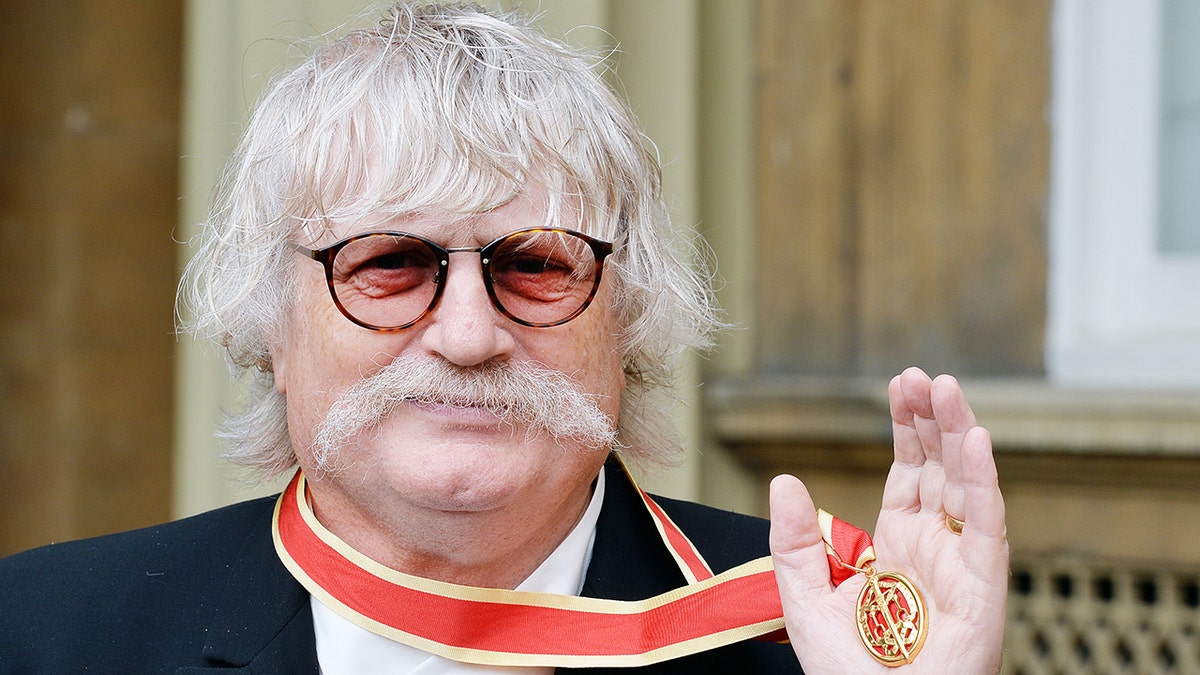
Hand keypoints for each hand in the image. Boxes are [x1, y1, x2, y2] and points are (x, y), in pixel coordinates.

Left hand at [768, 367, 1008, 672]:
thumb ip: (795, 539)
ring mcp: (961, 562)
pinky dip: (983, 480)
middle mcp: (933, 546)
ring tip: (947, 388)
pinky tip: (975, 440)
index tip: (900, 383)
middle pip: (939, 467)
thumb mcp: (805, 596)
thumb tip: (783, 479)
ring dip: (959, 434)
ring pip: (967, 483)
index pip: (908, 471)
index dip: (906, 427)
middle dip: (932, 419)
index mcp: (896, 545)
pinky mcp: (982, 583)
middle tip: (922, 375)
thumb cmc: (849, 671)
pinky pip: (987, 524)